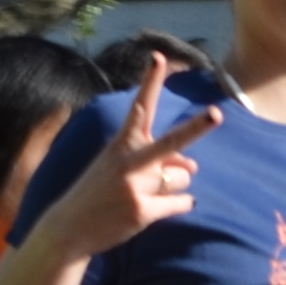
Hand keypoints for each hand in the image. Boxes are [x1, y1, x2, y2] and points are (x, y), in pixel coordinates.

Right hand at [47, 69, 211, 258]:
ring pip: (182, 178)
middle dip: (196, 128)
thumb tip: (194, 168)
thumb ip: (160, 161)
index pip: (140, 107)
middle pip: (172, 142)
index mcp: (121, 143)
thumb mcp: (122, 167)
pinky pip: (182, 202)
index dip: (150, 81)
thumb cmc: (99, 191)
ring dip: (175, 185)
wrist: (69, 227)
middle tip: (216, 113)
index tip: (159, 57)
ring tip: (146, 194)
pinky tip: (160, 208)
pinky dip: (180, 205)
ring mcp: (136, 187)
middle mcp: (130, 161)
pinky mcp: (142, 211)